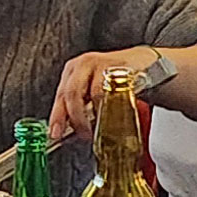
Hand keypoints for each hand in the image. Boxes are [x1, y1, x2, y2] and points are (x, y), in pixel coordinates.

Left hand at [49, 46, 166, 142]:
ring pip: (95, 94)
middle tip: (85, 134)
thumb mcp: (90, 89)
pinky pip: (115, 91)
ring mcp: (102, 64)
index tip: (56, 133)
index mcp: (72, 70)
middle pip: (73, 94)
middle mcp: (84, 64)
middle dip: (78, 119)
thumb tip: (68, 130)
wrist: (141, 63)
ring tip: (103, 127)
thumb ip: (79, 107)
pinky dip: (114, 107)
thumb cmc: (113, 79)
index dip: (58, 117)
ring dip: (99, 115)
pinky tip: (115, 115)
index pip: (61, 96)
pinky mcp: (121, 67)